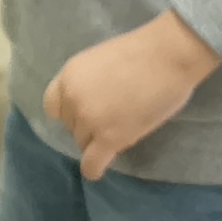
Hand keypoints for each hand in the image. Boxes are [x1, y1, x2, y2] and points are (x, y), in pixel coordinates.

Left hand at [41, 11, 220, 182]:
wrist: (168, 54)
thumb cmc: (145, 51)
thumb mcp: (101, 60)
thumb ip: (90, 83)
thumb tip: (95, 104)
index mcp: (69, 75)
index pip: (53, 106)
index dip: (70, 111)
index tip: (88, 110)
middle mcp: (72, 98)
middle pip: (71, 126)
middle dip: (88, 125)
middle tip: (114, 117)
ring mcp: (89, 119)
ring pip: (83, 144)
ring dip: (99, 142)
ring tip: (123, 129)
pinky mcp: (108, 138)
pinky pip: (91, 164)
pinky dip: (94, 168)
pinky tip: (101, 167)